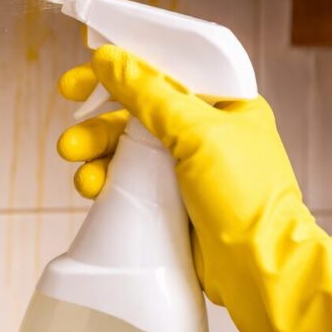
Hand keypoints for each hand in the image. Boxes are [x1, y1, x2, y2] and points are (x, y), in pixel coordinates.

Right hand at [55, 45, 331, 331]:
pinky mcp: (170, 201)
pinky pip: (126, 180)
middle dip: (100, 115)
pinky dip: (104, 179)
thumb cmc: (248, 200)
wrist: (260, 272)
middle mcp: (205, 132)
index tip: (87, 69)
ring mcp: (186, 168)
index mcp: (225, 104)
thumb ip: (150, 93)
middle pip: (138, 109)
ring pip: (126, 146)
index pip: (168, 69)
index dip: (125, 65)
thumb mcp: (197, 134)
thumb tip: (111, 60)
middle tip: (71, 117)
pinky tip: (91, 186)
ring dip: (95, 148)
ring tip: (75, 159)